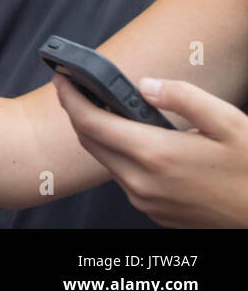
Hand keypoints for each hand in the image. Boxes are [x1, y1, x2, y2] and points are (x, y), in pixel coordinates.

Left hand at [53, 75, 247, 226]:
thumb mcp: (227, 122)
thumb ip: (182, 97)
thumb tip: (145, 86)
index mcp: (155, 155)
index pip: (90, 123)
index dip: (70, 97)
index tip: (62, 78)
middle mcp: (141, 182)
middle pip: (90, 142)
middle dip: (78, 113)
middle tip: (78, 89)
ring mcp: (145, 201)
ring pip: (105, 161)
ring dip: (99, 135)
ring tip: (107, 110)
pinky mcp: (154, 212)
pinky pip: (123, 179)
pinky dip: (118, 156)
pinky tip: (133, 141)